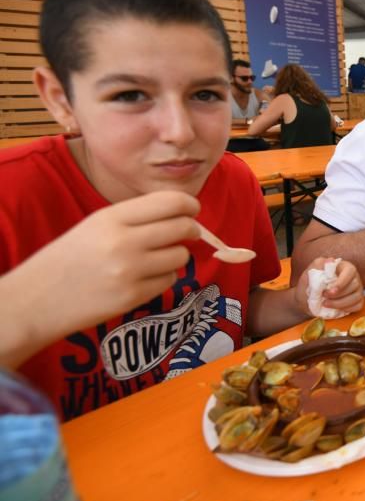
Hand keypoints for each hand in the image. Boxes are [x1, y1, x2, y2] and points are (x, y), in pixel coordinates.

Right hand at [24, 190, 200, 332]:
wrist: (38, 298)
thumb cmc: (72, 256)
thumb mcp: (98, 224)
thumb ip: (138, 216)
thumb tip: (185, 213)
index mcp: (112, 218)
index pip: (171, 202)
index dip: (190, 205)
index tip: (192, 210)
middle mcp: (123, 242)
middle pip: (183, 227)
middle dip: (192, 229)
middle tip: (187, 232)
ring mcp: (129, 271)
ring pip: (181, 256)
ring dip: (176, 255)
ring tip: (156, 258)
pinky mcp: (133, 297)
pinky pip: (169, 280)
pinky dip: (163, 277)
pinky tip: (142, 278)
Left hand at [293, 257, 364, 315]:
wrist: (307, 301)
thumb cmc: (309, 285)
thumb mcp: (308, 273)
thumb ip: (317, 265)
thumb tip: (330, 260)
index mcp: (343, 267)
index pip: (350, 271)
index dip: (342, 282)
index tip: (330, 291)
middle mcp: (353, 277)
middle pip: (355, 284)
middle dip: (339, 294)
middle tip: (324, 297)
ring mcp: (357, 289)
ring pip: (357, 296)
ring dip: (341, 303)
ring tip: (326, 304)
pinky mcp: (358, 301)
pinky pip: (358, 305)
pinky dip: (347, 309)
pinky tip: (336, 309)